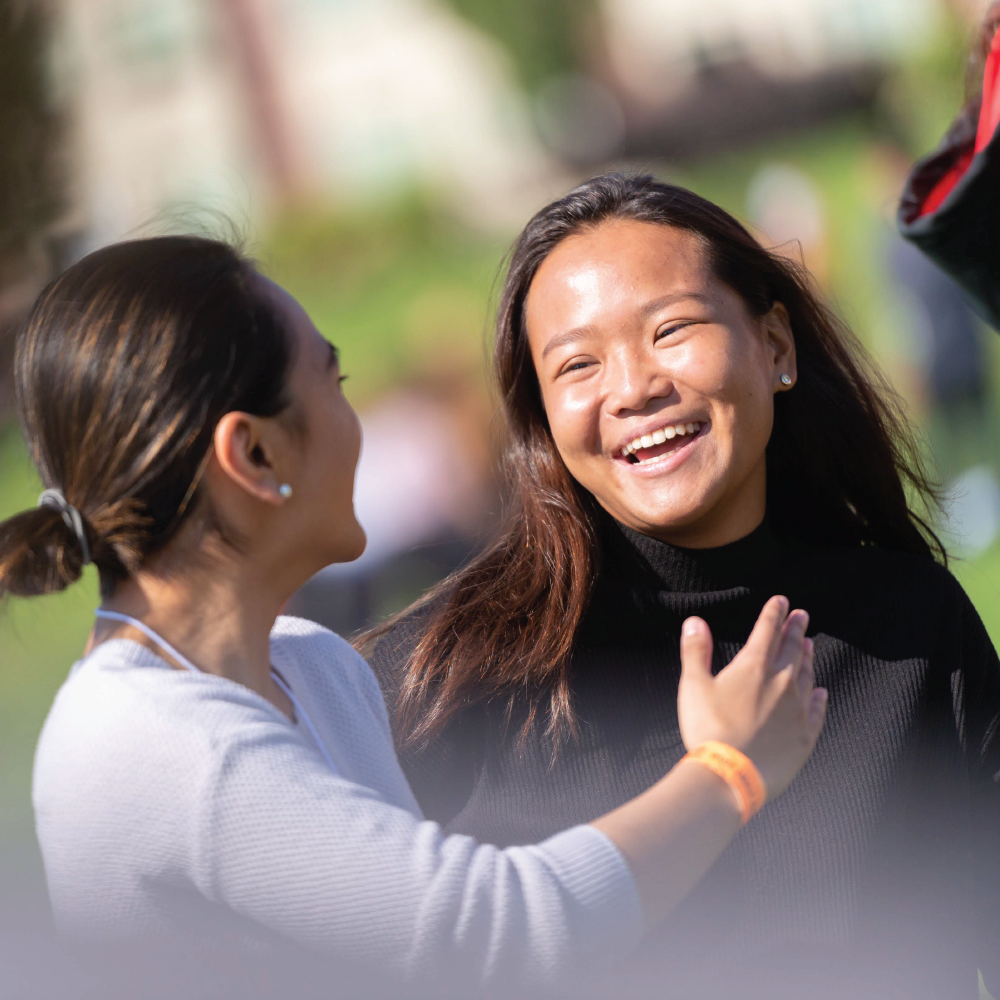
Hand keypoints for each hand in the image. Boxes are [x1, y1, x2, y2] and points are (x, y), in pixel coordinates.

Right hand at [676, 596, 826, 800]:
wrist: (731, 775)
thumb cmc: (708, 728)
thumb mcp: (694, 685)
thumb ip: (696, 650)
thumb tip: (695, 622)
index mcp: (754, 667)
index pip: (767, 631)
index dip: (774, 613)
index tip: (781, 601)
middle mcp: (781, 683)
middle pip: (792, 649)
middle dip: (796, 629)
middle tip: (802, 615)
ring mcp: (797, 710)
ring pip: (806, 675)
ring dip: (808, 657)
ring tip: (810, 645)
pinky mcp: (804, 736)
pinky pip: (817, 711)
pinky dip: (819, 698)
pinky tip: (821, 691)